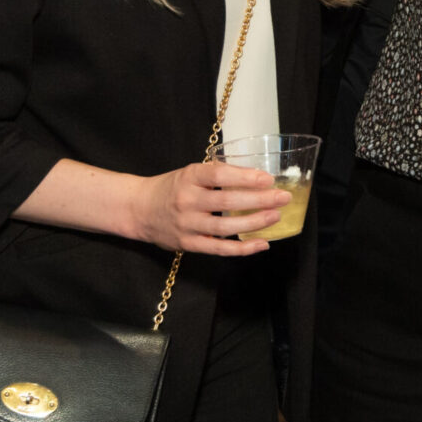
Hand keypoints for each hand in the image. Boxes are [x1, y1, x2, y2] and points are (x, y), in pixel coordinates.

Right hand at [130, 161, 288, 255]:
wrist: (138, 209)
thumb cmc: (172, 188)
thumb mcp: (190, 173)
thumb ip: (217, 175)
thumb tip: (257, 177)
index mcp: (189, 177)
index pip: (219, 175)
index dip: (245, 177)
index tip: (268, 179)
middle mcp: (187, 201)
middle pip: (226, 202)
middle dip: (259, 200)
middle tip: (283, 197)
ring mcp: (186, 225)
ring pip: (225, 227)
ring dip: (255, 223)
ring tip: (276, 216)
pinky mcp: (187, 244)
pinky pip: (218, 249)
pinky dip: (242, 249)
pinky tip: (262, 243)